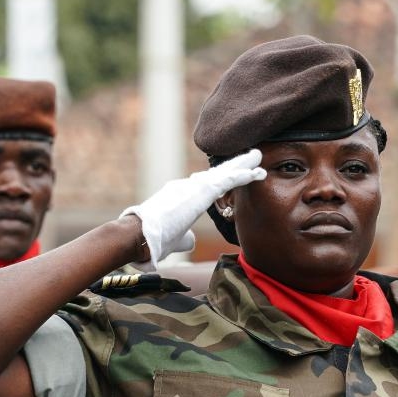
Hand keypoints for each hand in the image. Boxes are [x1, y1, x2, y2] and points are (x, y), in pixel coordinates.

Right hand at [120, 149, 264, 269]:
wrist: (140, 234)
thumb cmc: (152, 240)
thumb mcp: (173, 239)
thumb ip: (184, 237)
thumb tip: (191, 240)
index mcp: (179, 195)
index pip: (204, 185)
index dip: (219, 179)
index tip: (232, 174)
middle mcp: (186, 186)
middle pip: (215, 173)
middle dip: (233, 165)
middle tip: (250, 156)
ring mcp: (193, 187)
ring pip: (223, 173)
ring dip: (242, 164)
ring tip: (257, 157)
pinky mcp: (201, 191)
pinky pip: (227, 181)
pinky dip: (242, 175)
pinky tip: (256, 172)